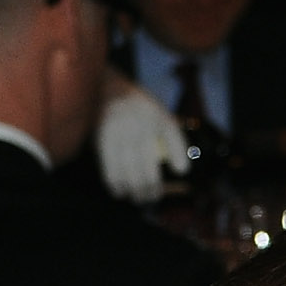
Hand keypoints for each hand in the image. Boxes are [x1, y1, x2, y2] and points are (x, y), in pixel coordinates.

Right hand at [98, 85, 188, 204]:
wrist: (105, 87)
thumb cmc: (138, 107)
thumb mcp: (158, 113)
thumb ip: (171, 138)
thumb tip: (182, 170)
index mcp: (156, 116)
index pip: (173, 137)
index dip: (179, 157)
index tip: (181, 171)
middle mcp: (140, 124)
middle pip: (148, 168)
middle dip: (151, 189)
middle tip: (151, 197)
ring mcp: (121, 132)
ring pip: (130, 173)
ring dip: (134, 191)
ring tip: (137, 198)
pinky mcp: (103, 138)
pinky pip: (110, 168)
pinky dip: (115, 184)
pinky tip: (119, 192)